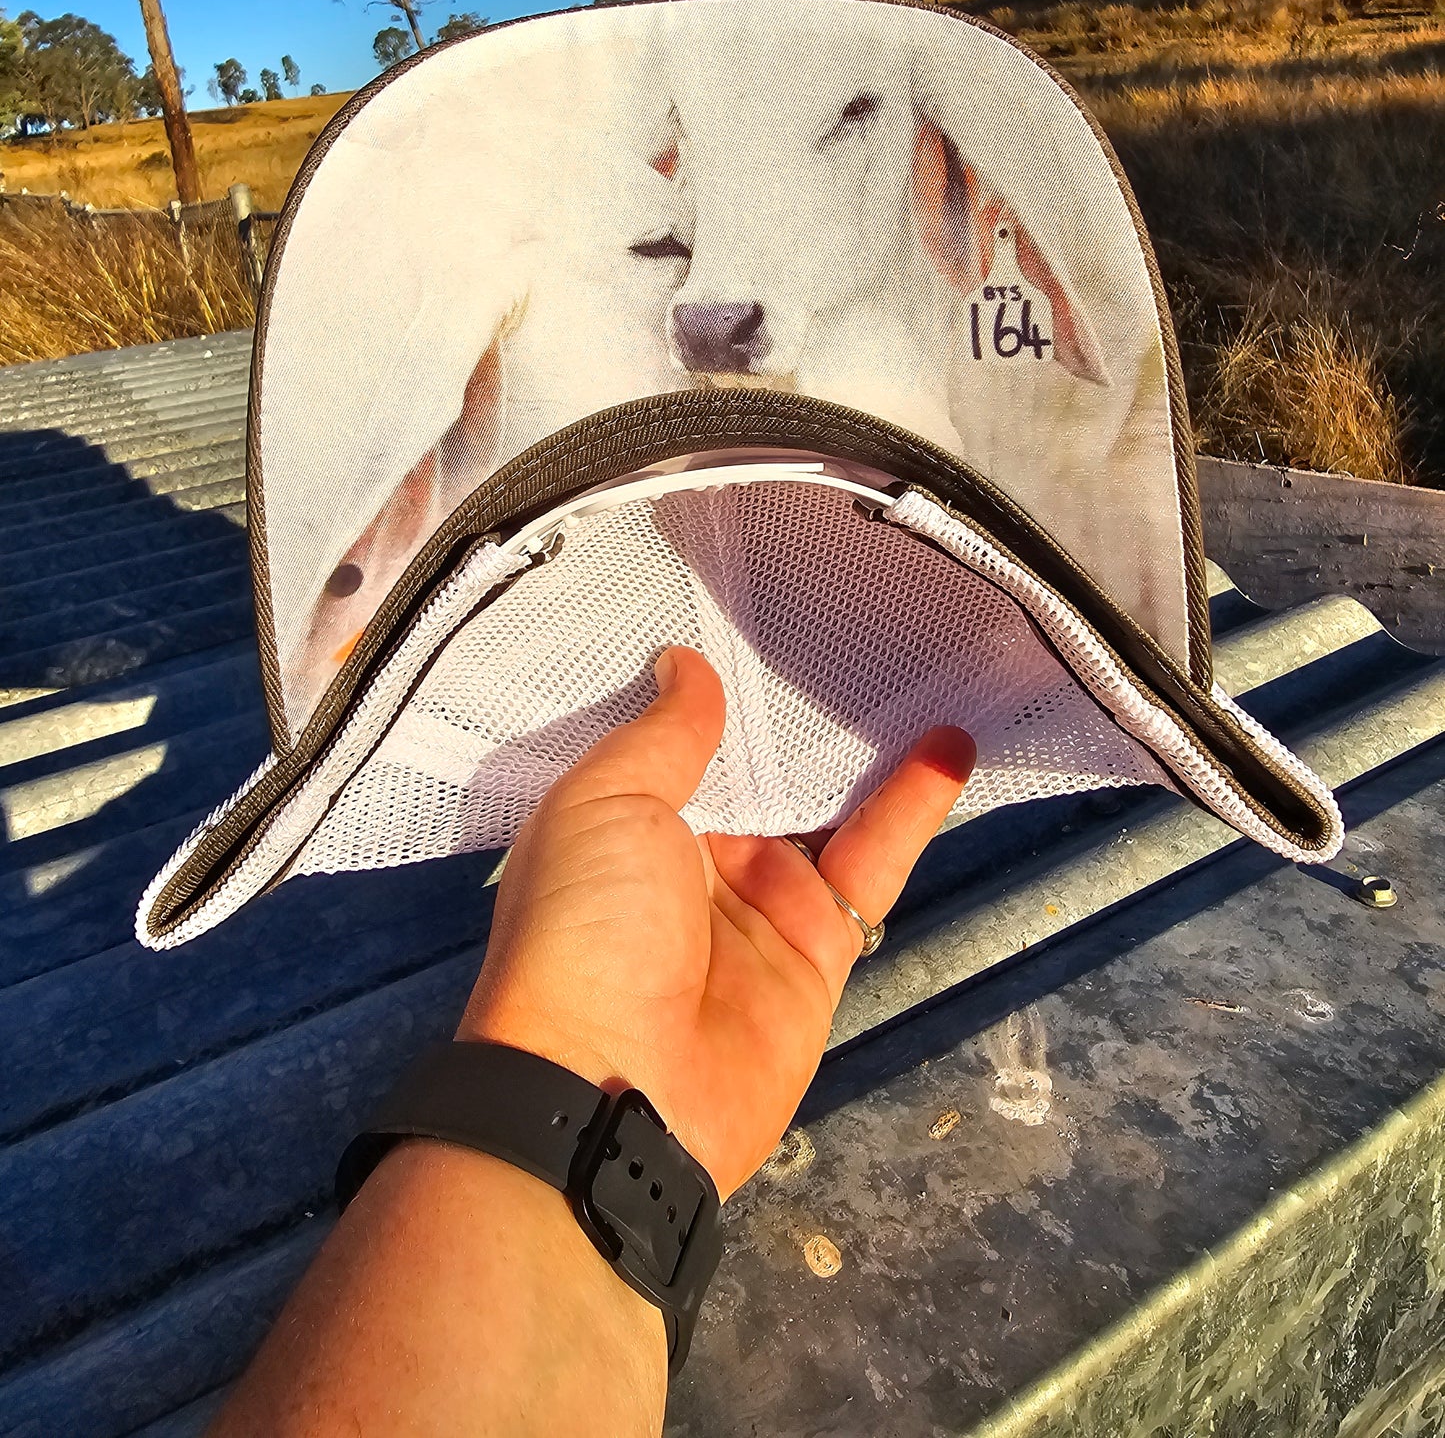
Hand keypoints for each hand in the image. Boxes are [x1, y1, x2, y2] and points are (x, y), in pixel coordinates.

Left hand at [460, 646, 974, 1198]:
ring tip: (920, 661)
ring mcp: (758, 904)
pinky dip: (913, 807)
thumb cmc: (586, 928)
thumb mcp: (602, 804)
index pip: (680, 737)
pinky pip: (874, 863)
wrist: (615, 1091)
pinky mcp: (820, 946)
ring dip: (868, 746)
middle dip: (800, 705)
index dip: (721, 683)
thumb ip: (661, 735)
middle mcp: (692, 858)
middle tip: (857, 613)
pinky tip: (950, 745)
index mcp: (623, 822)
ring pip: (825, 806)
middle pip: (760, 767)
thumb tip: (685, 663)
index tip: (760, 605)